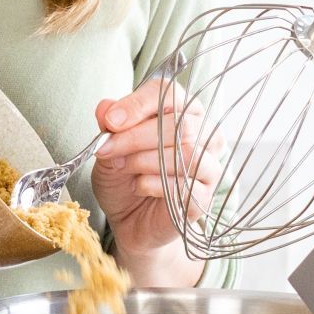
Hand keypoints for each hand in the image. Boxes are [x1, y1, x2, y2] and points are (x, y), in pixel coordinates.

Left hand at [87, 74, 212, 283]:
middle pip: (179, 124)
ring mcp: (209, 166)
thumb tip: (105, 108)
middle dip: (136, 136)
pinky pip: (186, 185)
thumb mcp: (109, 147)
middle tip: (108, 150)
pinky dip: (154, 184)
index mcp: (182, 111)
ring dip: (144, 160)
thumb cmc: (124, 176)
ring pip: (186, 152)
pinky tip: (138, 187)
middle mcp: (204, 134)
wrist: (129, 219)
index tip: (111, 120)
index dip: (139, 104)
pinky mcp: (204, 197)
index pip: (170, 94)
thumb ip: (109, 126)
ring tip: (123, 167)